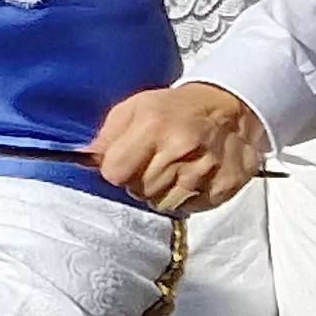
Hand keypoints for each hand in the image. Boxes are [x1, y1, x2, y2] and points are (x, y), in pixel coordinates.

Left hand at [93, 82, 269, 213]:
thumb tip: (87, 159)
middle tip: (152, 162)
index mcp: (154, 126)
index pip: (115, 172)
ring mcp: (206, 169)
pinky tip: (191, 176)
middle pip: (138, 190)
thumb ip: (107, 135)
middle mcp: (181, 149)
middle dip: (138, 180)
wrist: (228, 107)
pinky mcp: (226, 185)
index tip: (122, 162)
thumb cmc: (176, 108)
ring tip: (171, 169)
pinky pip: (190, 208)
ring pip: (163, 204)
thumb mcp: (134, 108)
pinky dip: (187, 197)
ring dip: (161, 192)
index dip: (115, 169)